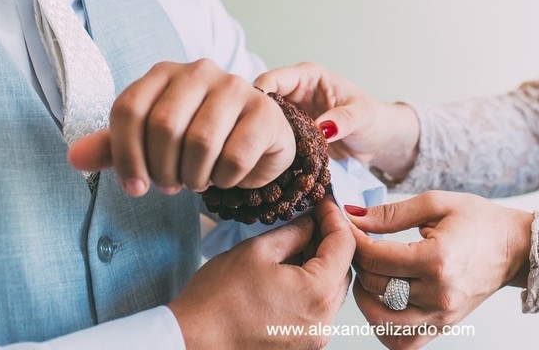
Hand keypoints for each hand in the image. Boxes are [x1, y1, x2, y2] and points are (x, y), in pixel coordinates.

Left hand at [66, 59, 294, 196]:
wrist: (254, 142)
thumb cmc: (196, 140)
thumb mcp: (150, 144)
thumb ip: (114, 148)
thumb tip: (73, 159)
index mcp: (164, 73)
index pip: (128, 109)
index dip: (126, 156)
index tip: (135, 187)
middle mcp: (199, 70)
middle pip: (164, 126)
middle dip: (163, 170)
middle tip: (171, 185)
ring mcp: (236, 86)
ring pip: (200, 141)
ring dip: (194, 176)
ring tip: (197, 180)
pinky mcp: (264, 111)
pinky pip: (234, 156)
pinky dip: (225, 179)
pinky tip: (226, 176)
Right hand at [171, 197, 355, 348]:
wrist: (194, 341)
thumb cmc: (219, 299)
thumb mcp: (257, 251)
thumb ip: (294, 233)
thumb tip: (311, 223)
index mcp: (317, 293)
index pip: (344, 246)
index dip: (335, 218)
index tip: (324, 202)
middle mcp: (324, 321)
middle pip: (344, 269)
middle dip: (331, 241)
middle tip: (313, 218)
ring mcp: (315, 337)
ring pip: (333, 290)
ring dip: (322, 264)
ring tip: (299, 243)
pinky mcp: (302, 344)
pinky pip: (319, 308)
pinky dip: (312, 285)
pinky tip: (291, 270)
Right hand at [255, 62, 419, 179]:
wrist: (379, 140)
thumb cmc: (374, 120)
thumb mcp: (362, 117)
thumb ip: (343, 120)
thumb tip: (321, 128)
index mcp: (308, 76)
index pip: (273, 80)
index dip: (260, 96)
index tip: (255, 120)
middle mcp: (295, 92)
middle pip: (262, 102)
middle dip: (256, 121)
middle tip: (254, 144)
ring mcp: (291, 114)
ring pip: (264, 123)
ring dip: (261, 138)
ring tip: (260, 157)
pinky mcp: (291, 135)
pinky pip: (273, 139)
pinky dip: (270, 150)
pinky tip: (268, 165)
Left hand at [345, 192, 532, 348]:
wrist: (515, 247)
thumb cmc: (478, 220)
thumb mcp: (436, 203)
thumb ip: (391, 213)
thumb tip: (353, 215)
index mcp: (438, 259)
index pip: (376, 258)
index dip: (353, 240)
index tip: (348, 226)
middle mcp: (439, 294)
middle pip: (374, 288)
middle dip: (357, 264)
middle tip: (358, 245)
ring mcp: (442, 316)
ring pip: (381, 322)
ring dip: (365, 299)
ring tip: (370, 275)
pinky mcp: (443, 327)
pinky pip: (402, 342)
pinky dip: (384, 326)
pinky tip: (383, 301)